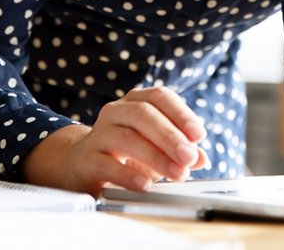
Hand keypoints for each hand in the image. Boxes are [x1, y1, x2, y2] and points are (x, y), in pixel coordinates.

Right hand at [21, 87, 208, 196]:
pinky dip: (128, 175)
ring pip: (126, 138)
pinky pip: (106, 164)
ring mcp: (98, 134)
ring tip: (176, 173)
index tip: (199, 134)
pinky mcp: (87, 160)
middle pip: (143, 115)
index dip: (181, 113)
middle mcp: (115, 112)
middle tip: (189, 157)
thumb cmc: (125, 153)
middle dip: (170, 136)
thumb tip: (201, 158)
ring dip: (156, 156)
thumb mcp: (156, 148)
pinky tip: (145, 184)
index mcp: (135, 102)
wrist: (82, 165)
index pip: (159, 97)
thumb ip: (180, 150)